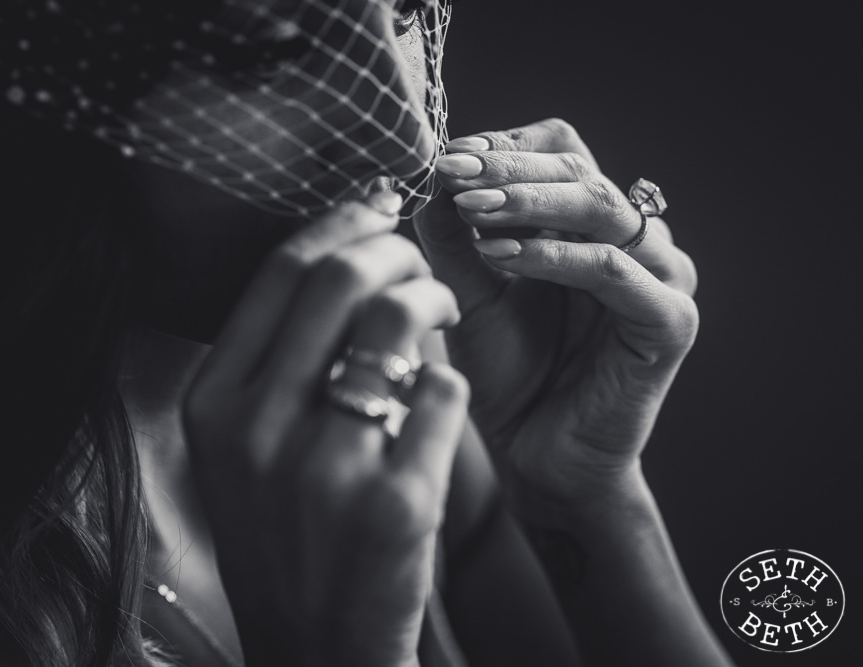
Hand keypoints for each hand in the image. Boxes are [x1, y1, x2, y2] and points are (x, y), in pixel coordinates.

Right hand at [183, 192, 467, 666]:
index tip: (375, 212)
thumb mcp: (242, 449)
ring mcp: (326, 469)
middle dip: (396, 248)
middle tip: (418, 261)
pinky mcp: (396, 504)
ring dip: (434, 297)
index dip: (341, 224)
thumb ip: (273, 360)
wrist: (317, 644)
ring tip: (444, 310)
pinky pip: (443, 392)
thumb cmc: (286, 533)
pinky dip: (450, 381)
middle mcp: (258, 429)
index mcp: (214, 404)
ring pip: (398, 321)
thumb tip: (338, 254)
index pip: (281, 270)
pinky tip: (440, 399)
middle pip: (342, 278)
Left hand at [413, 118, 697, 510]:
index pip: (560, 152)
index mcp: (590, 224)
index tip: (447, 160)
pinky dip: (556, 257)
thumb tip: (435, 172)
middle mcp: (632, 240)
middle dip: (509, 167)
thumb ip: (455, 236)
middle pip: (580, 170)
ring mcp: (659, 276)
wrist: (535, 455)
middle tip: (452, 171)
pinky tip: (500, 257)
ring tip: (471, 207)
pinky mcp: (669, 322)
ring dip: (530, 202)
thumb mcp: (469, 293)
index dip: (506, 146)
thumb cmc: (507, 372)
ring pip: (602, 209)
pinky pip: (616, 273)